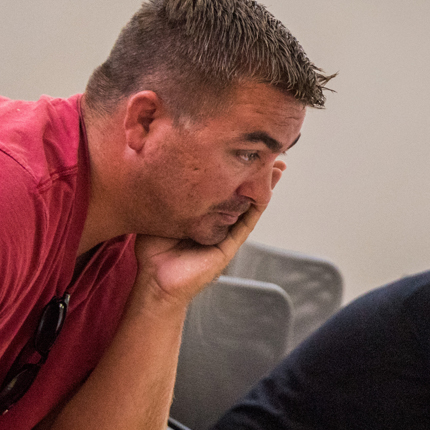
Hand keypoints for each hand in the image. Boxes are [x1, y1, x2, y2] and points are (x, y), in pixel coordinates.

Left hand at [134, 162, 284, 306]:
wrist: (155, 283)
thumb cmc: (152, 252)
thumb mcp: (159, 212)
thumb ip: (165, 192)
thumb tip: (160, 165)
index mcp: (203, 213)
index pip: (223, 186)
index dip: (233, 168)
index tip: (240, 147)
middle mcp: (218, 221)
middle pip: (242, 192)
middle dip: (255, 172)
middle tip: (269, 152)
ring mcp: (226, 233)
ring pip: (250, 204)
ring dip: (264, 186)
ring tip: (277, 167)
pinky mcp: (228, 246)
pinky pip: (247, 222)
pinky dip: (257, 206)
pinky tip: (266, 191)